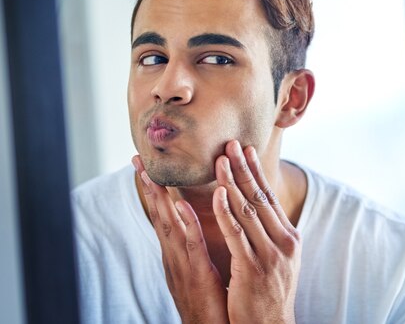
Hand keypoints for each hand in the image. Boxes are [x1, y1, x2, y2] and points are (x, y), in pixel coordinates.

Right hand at [132, 156, 228, 323]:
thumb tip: (190, 224)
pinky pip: (191, 245)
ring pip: (169, 226)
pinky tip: (181, 205)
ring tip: (152, 173)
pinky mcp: (197, 274)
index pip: (164, 215)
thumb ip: (193, 247)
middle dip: (148, 187)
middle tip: (137, 159)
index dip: (154, 190)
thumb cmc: (210, 303)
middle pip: (159, 215)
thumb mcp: (199, 270)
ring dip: (160, 199)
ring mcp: (182, 265)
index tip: (146, 166)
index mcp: (176, 253)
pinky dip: (186, 224)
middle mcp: (174, 256)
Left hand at [213, 141, 300, 323]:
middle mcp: (284, 241)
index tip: (246, 149)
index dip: (257, 171)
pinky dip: (227, 211)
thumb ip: (272, 233)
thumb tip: (262, 208)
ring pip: (248, 210)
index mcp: (289, 237)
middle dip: (244, 168)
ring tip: (220, 160)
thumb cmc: (270, 293)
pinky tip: (218, 194)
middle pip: (260, 197)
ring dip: (233, 182)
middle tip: (230, 144)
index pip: (270, 196)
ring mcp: (270, 254)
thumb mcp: (279, 258)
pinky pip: (237, 234)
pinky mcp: (253, 267)